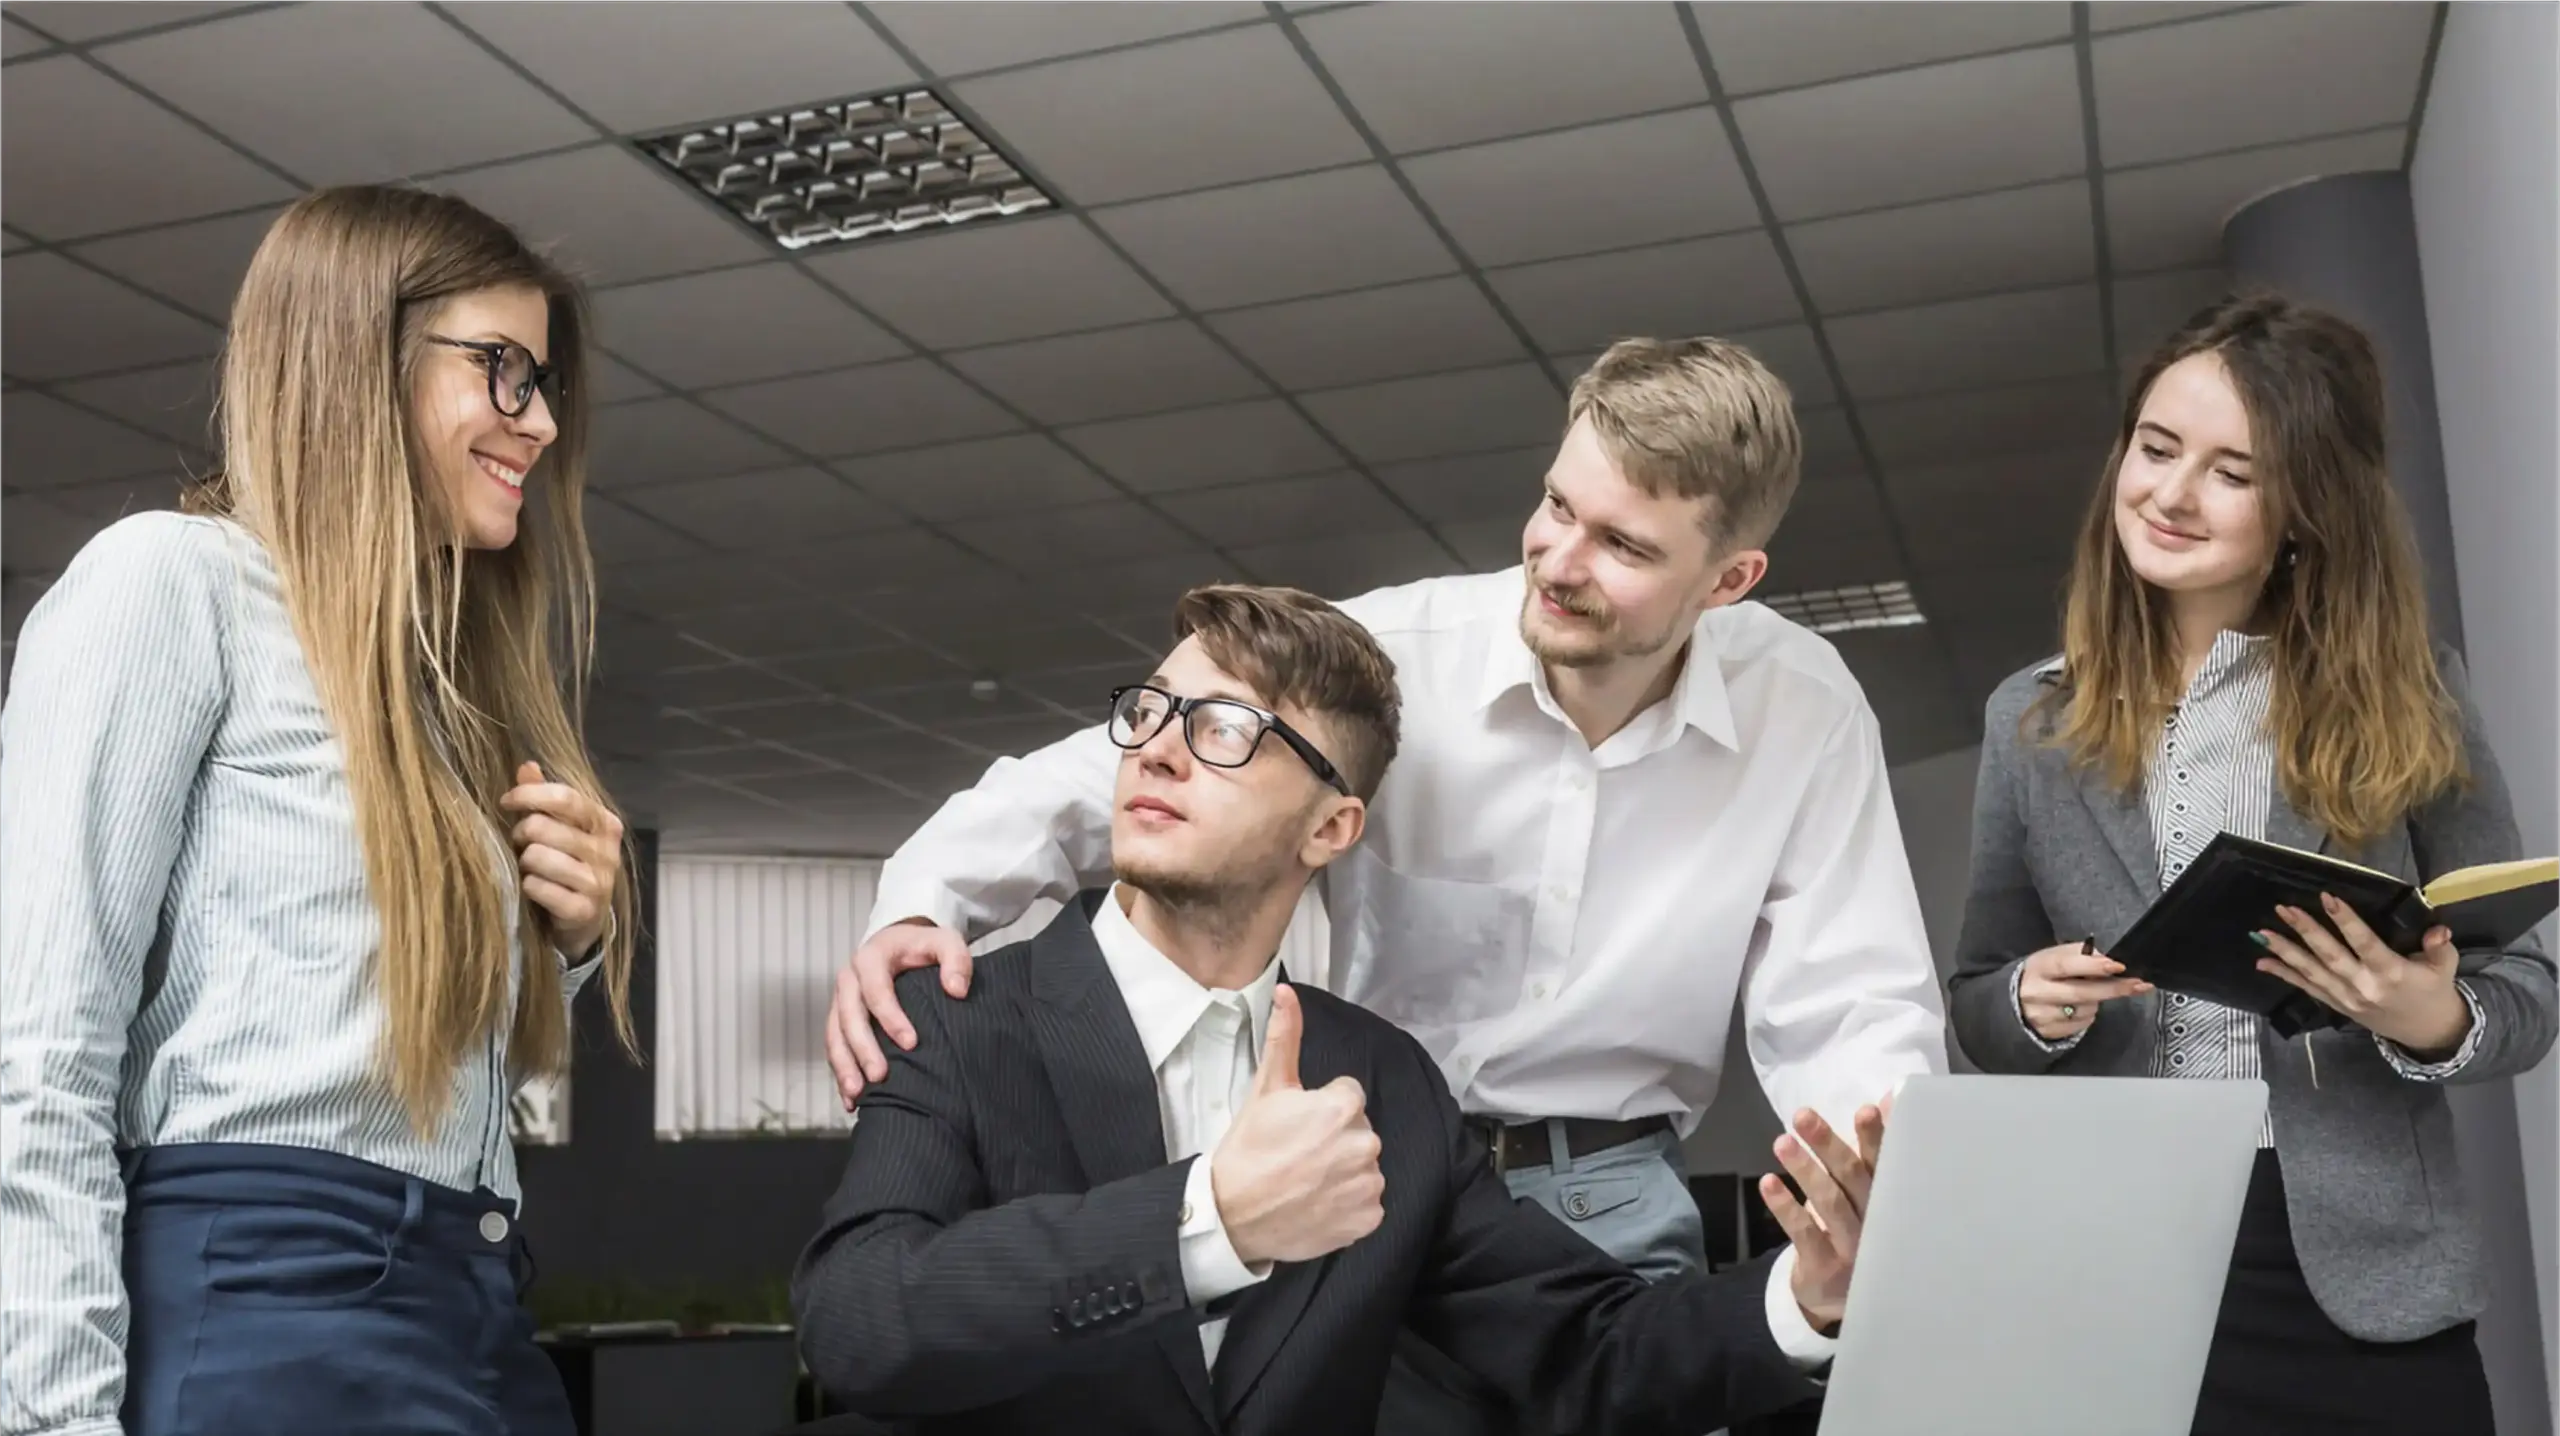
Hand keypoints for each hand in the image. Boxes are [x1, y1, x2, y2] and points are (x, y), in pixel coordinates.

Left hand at [498, 761, 623, 957]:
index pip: (565, 797)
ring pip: (537, 856)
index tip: (506, 801)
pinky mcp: (584, 909)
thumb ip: (545, 797)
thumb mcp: (560, 829)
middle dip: (521, 834)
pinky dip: (528, 887)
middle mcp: (607, 850)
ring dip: (524, 863)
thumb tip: (527, 765)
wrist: (584, 922)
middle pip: (543, 826)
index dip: (528, 794)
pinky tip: (534, 889)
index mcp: (605, 823)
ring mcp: (598, 882)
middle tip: (521, 845)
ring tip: (529, 868)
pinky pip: (538, 887)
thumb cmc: (567, 866)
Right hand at [827, 918, 972, 1107]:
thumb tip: (957, 990)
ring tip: (858, 1094)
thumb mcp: (945, 941)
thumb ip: (956, 960)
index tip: (911, 1043)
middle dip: (862, 1049)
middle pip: (849, 1017)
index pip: (876, 990)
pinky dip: (841, 1073)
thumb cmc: (922, 946)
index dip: (890, 1017)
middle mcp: (849, 979)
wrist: (898, 943)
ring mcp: (840, 1000)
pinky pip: (834, 1047)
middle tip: (880, 1076)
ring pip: (834, 1035)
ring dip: (844, 1066)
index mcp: (871, 958)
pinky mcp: (839, 1019)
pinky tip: (851, 1100)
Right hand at [1208, 985, 1384, 1267]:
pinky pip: (1368, 1203)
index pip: (1347, 1098)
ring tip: (1307, 1181)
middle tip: (1299, 1155)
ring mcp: (1369, 1184)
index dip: (1320, 1111)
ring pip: (1364, 1166)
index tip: (1296, 1128)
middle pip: (1359, 1131)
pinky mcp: (1369, 1217)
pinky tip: (1318, 1204)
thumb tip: (1286, 992)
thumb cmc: (1249, 1148)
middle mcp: (1365, 1144)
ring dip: (1344, 1172)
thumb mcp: (1266, 1088)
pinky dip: (1349, 1205)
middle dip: (1335, 1139)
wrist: (1232, 1213)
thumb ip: (1285, 1037)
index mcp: (1343, 1107)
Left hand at [1765, 1099, 1889, 1333]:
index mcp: (1891, 1203)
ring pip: (1829, 1205)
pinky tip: (1767, 1183)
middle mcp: (1877, 1226)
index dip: (1877, 1139)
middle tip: (1802, 1115)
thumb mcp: (1872, 1194)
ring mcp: (1852, 1250)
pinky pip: (1804, 1233)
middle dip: (1829, 1146)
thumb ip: (1878, 1151)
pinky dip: (1785, 1207)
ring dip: (1805, 1171)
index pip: (1885, 1167)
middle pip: (1854, 1181)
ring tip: (1781, 1141)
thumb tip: (1890, 1097)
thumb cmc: (1859, 1231)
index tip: (1866, 1110)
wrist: (1842, 1301)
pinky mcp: (1823, 1268)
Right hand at [2016, 942, 2150, 1040]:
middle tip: (2138, 985)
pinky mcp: (2049, 1032)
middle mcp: (2038, 992)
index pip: (2067, 965)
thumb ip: (2078, 955)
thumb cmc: (2042, 975)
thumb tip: (2106, 959)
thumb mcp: (2053, 957)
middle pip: (2082, 993)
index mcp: (2039, 967)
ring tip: (2086, 994)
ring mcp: (2043, 1015)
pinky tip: (2077, 1008)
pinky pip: (2082, 1024)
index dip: (2094, 966)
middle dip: (2113, 988)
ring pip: (2086, 1009)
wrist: (2013, 1002)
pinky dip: (2088, 1015)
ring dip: (2096, 1001)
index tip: (2118, 966)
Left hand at [2255, 895, 2468, 1054]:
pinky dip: (2283, 975)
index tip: (2326, 897)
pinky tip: (2262, 961)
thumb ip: (2439, 947)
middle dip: (2305, 931)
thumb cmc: (2433, 991)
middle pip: (2330, 955)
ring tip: (2261, 932)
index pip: (2365, 943)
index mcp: (2391, 972)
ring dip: (2285, 951)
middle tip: (2284, 909)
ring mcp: (2346, 997)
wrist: (2425, 1032)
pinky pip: (2306, 988)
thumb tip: (2438, 929)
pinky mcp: (2336, 1005)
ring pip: (2311, 972)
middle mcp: (2364, 985)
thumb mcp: (2444, 968)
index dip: (2346, 921)